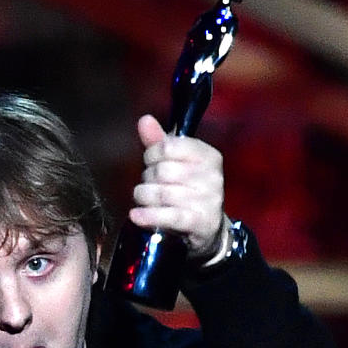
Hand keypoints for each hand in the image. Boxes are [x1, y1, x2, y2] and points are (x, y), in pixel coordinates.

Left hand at [129, 115, 226, 261]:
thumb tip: (144, 120)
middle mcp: (212, 176)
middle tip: (149, 184)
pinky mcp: (200, 223)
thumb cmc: (188, 190)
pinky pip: (169, 216)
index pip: (169, 146)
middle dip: (147, 178)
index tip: (150, 162)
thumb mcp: (176, 163)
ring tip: (144, 199)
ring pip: (161, 194)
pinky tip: (136, 216)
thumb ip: (159, 142)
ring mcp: (208, 200)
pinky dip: (148, 216)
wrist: (207, 228)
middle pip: (162, 171)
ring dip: (144, 197)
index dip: (152, 154)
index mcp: (208, 155)